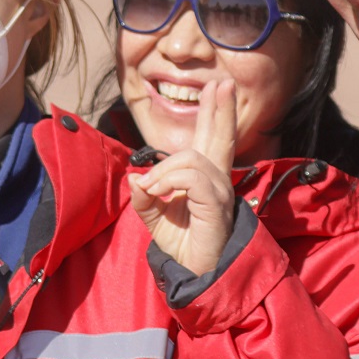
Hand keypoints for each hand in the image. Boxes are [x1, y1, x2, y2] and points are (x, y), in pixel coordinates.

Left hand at [130, 77, 237, 276]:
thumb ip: (145, 195)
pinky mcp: (217, 203)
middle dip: (220, 109)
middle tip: (223, 84)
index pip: (212, 140)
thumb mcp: (154, 216)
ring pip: (189, 158)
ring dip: (163, 171)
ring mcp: (221, 191)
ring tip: (152, 190)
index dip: (214, 114)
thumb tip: (135, 178)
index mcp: (204, 179)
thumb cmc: (182, 246)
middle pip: (220, 137)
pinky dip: (168, 181)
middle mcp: (218, 180)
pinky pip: (191, 176)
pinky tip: (158, 192)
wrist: (195, 274)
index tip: (217, 89)